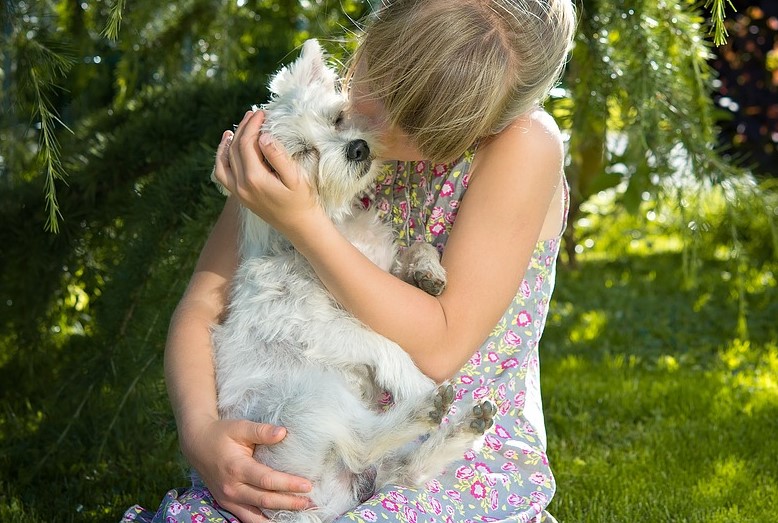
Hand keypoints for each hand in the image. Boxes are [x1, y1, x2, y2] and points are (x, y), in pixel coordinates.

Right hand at [182, 417, 313, 522]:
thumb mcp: (240, 427)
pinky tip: (278, 520)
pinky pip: (247, 518)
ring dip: (277, 518)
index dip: (288, 484)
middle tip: (309, 502)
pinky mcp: (227, 504)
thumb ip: (261, 431)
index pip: (267, 480)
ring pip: (255, 517)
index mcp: (237, 468)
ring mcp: (228, 499)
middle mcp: (232, 488)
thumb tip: (283, 432)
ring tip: (298, 516)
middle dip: (289, 503)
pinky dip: (263, 522)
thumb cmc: (221, 434)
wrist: (197, 444)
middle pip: (265, 501)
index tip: (308, 485)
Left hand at [213, 110, 323, 235]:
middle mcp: (241, 185)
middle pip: (235, 148)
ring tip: (240, 126)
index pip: (247, 143)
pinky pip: (222, 173)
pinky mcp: (239, 196)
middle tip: (255, 114)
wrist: (300, 226)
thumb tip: (263, 136)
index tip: (262, 113)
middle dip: (244, 128)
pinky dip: (222, 158)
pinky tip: (228, 146)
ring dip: (230, 141)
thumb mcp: (295, 177)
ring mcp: (238, 192)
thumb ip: (278, 156)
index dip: (253, 125)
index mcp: (255, 178)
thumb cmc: (302, 200)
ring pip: (225, 160)